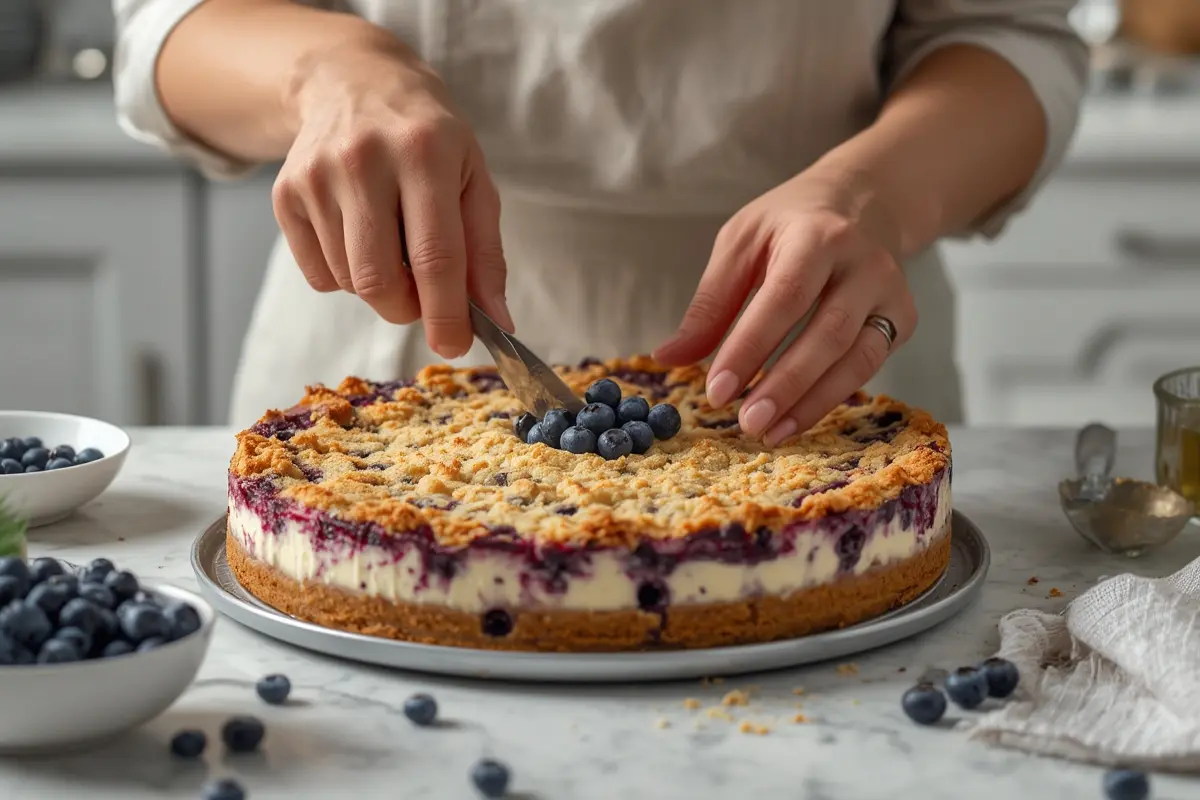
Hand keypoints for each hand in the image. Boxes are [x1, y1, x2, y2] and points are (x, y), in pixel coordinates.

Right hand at [272, 41, 511, 357]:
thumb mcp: (473, 179)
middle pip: (379, 280)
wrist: (353, 81)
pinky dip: (344, 275)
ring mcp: (316, 176)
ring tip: (392, 246)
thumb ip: (485, 253)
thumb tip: (496, 321)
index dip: (446, 313)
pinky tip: (358, 235)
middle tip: (424, 296)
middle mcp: (364, 161)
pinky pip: (318, 274)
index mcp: (424, 153)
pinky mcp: (284, 193)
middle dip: (407, 309)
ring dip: (378, 287)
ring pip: (348, 282)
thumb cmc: (428, 137)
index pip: (436, 256)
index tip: (454, 346)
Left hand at [654, 166, 916, 445]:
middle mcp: (864, 263)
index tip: (716, 391)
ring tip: (769, 433)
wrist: (865, 200)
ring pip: (857, 358)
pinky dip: (830, 398)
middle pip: (827, 333)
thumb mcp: (741, 244)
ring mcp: (890, 293)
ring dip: (812, 403)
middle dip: (785, 385)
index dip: (750, 348)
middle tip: (746, 423)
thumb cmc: (790, 225)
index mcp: (817, 235)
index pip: (784, 298)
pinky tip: (795, 419)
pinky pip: (868, 365)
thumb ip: (710, 304)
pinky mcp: (902, 318)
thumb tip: (668, 357)